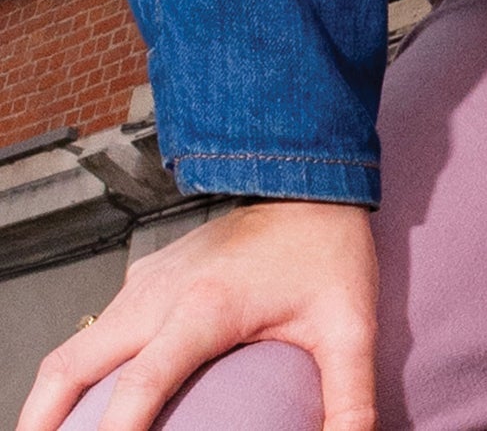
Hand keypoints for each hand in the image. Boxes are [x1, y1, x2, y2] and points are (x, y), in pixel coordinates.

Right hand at [17, 198, 377, 430]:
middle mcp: (161, 293)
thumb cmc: (329, 247)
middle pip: (73, 365)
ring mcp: (148, 282)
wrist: (311, 173)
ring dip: (52, 399)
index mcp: (205, 306)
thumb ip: (350, 397)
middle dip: (44, 420)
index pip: (140, 383)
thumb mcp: (350, 326)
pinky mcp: (148, 277)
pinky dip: (77, 373)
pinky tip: (87, 405)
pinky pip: (96, 331)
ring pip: (74, 347)